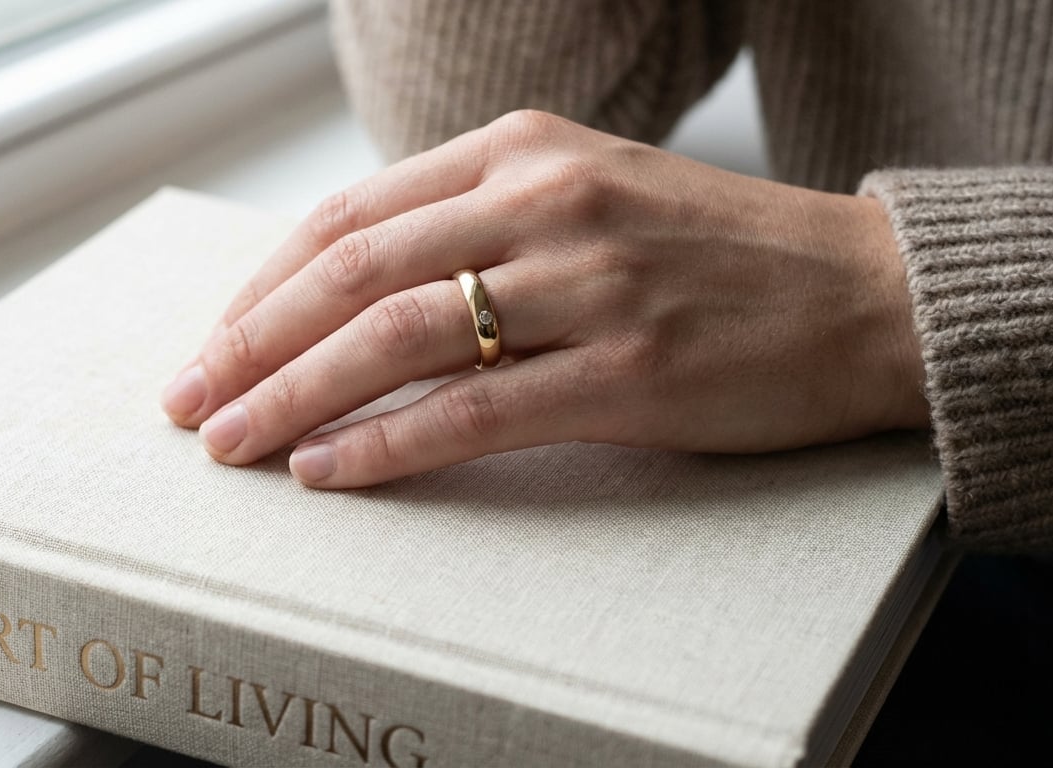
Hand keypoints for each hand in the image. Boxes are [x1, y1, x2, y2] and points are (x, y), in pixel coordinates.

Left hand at [161, 110, 929, 486]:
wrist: (863, 293)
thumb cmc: (715, 253)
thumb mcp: (588, 192)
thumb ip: (478, 221)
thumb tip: (355, 291)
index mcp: (522, 148)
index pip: (350, 216)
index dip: (263, 287)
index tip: (213, 344)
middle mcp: (544, 200)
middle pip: (351, 272)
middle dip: (250, 344)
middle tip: (189, 403)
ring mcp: (587, 281)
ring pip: (395, 337)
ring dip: (294, 397)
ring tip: (233, 446)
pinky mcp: (629, 368)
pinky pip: (475, 409)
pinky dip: (388, 444)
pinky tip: (330, 472)